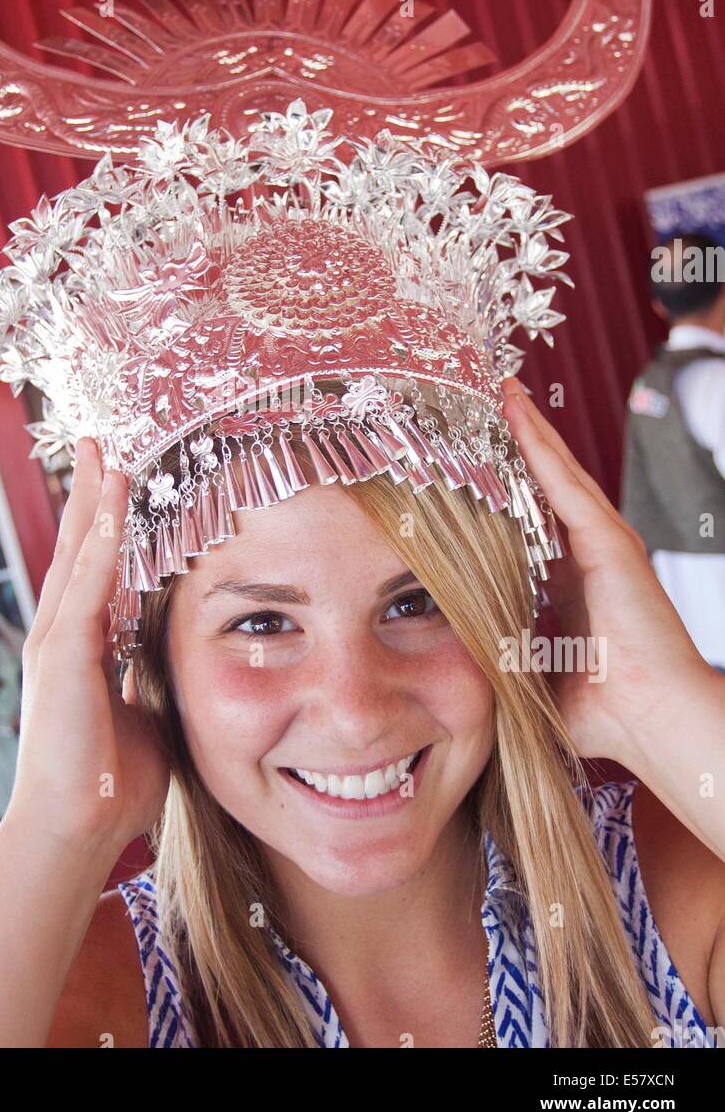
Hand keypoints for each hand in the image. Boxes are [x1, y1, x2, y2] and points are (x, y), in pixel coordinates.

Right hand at [6, 438, 169, 851]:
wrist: (73, 829)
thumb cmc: (107, 783)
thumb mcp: (141, 715)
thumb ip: (151, 683)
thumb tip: (179, 670)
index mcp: (79, 648)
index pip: (92, 571)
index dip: (102, 525)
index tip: (117, 482)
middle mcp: (59, 635)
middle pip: (76, 548)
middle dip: (88, 495)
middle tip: (98, 444)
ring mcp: (55, 641)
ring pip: (79, 554)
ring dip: (94, 501)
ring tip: (107, 452)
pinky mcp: (61, 654)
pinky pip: (87, 583)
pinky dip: (101, 538)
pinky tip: (113, 500)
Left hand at [500, 376, 710, 762]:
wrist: (656, 722)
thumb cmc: (605, 713)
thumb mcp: (535, 678)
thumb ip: (501, 664)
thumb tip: (455, 672)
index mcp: (575, 581)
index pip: (534, 518)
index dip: (508, 484)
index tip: (475, 456)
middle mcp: (591, 553)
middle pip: (548, 483)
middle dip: (520, 440)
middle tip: (489, 397)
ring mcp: (605, 542)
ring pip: (557, 471)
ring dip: (527, 429)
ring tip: (500, 390)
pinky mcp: (611, 540)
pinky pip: (565, 484)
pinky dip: (538, 447)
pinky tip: (514, 414)